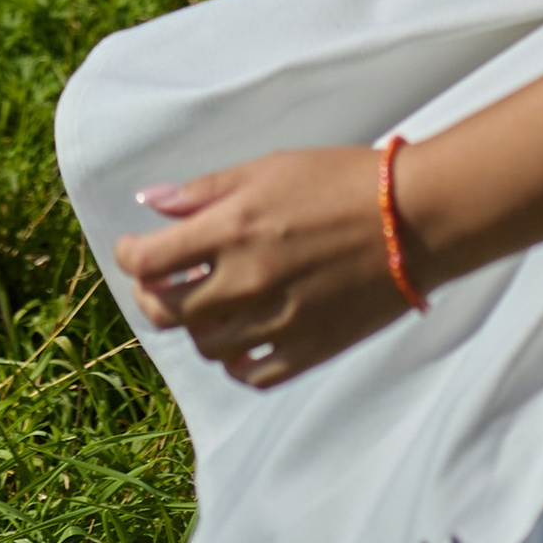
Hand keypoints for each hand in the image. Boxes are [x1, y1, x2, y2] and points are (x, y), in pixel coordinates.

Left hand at [115, 147, 413, 382]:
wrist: (412, 219)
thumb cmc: (339, 181)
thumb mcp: (267, 168)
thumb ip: (204, 191)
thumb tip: (151, 204)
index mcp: (232, 229)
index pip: (149, 260)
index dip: (130, 256)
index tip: (133, 250)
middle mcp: (248, 280)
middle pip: (169, 310)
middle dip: (152, 296)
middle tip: (158, 284)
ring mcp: (278, 321)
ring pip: (206, 346)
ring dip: (195, 327)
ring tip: (203, 306)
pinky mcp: (309, 350)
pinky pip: (252, 374)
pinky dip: (235, 361)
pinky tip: (238, 340)